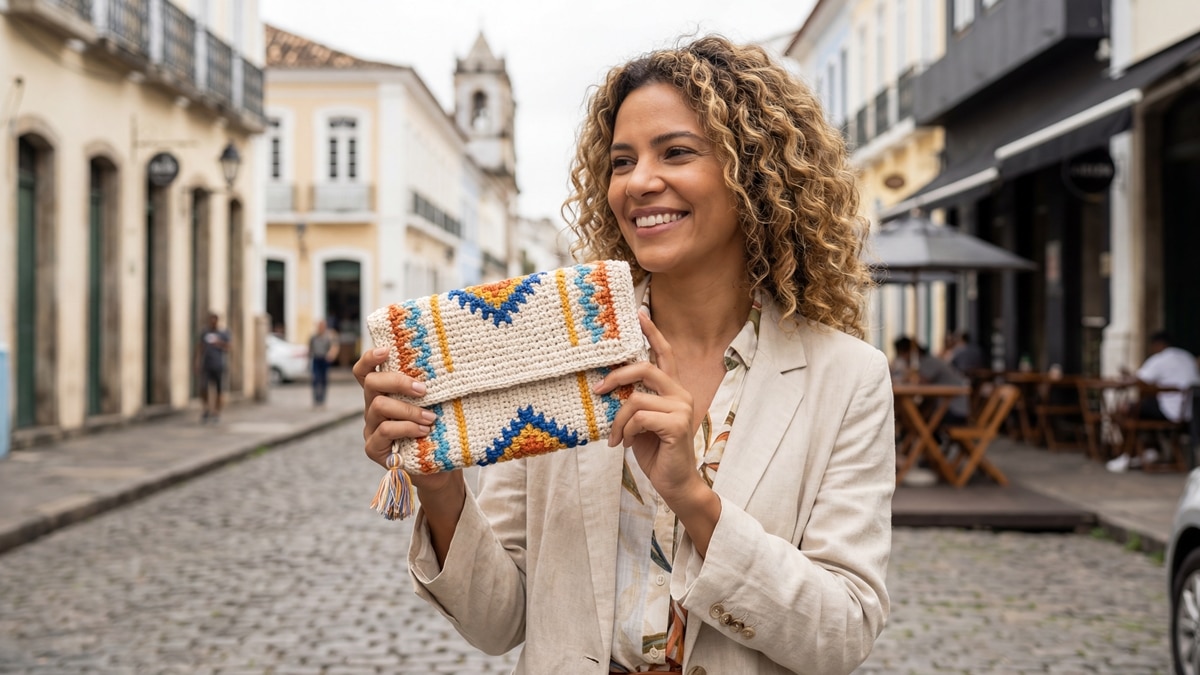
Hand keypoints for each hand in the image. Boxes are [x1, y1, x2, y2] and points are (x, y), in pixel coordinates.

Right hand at [352, 347, 457, 494]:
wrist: (439, 467)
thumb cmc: (438, 430)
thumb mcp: (435, 405)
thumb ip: (429, 389)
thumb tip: (447, 366)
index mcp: (384, 393)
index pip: (366, 371)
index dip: (371, 357)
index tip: (387, 350)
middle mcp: (373, 407)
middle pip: (372, 383)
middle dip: (398, 382)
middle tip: (422, 389)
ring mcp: (371, 428)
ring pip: (379, 406)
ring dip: (408, 410)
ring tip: (430, 418)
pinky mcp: (373, 448)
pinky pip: (385, 431)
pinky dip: (407, 428)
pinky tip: (423, 432)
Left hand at [593, 311, 703, 502]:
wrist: (675, 484)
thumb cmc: (656, 453)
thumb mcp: (640, 423)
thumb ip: (634, 402)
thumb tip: (607, 387)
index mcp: (673, 390)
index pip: (665, 354)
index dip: (653, 332)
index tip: (639, 312)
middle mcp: (681, 394)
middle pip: (645, 367)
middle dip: (617, 376)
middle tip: (598, 389)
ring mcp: (681, 408)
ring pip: (635, 399)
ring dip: (618, 421)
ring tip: (616, 439)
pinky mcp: (677, 424)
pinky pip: (639, 417)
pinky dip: (626, 432)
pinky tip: (627, 445)